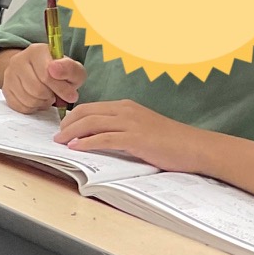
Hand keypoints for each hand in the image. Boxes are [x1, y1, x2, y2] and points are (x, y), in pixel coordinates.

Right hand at [0, 43, 86, 113]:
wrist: (42, 74)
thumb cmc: (61, 73)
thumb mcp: (74, 70)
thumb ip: (70, 69)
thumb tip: (54, 70)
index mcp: (37, 51)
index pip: (46, 75)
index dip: (61, 89)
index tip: (71, 95)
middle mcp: (18, 60)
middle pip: (36, 89)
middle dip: (51, 97)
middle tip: (56, 95)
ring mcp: (9, 74)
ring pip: (28, 99)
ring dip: (42, 103)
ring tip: (47, 97)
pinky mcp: (5, 88)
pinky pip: (20, 106)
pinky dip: (32, 108)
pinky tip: (38, 100)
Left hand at [55, 100, 210, 172]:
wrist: (197, 147)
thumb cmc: (171, 141)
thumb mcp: (142, 128)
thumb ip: (122, 129)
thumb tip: (100, 137)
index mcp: (126, 107)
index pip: (91, 107)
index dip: (72, 117)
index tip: (62, 128)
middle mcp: (126, 110)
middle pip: (86, 112)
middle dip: (67, 123)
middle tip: (56, 136)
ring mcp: (131, 123)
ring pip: (91, 123)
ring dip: (72, 132)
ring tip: (60, 142)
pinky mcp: (136, 138)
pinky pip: (104, 138)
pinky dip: (87, 142)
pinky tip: (76, 148)